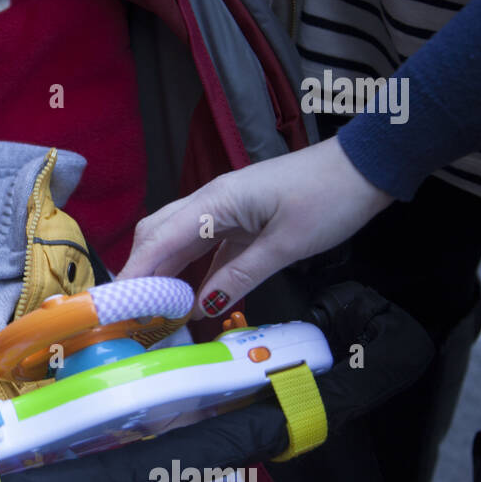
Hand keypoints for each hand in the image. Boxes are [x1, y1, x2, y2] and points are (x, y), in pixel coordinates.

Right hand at [118, 137, 393, 317]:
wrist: (364, 169)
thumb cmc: (328, 199)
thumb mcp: (287, 245)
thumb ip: (240, 275)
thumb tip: (201, 307)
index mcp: (215, 202)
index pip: (160, 241)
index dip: (136, 273)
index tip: (116, 305)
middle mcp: (209, 202)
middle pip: (156, 235)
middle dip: (139, 272)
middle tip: (129, 312)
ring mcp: (222, 209)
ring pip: (175, 240)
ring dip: (162, 272)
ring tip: (151, 309)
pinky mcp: (238, 218)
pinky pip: (202, 247)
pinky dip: (190, 271)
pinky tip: (188, 298)